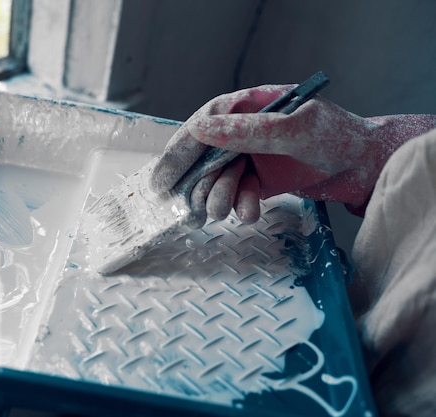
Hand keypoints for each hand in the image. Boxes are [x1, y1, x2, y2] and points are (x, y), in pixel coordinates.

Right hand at [150, 84, 435, 224]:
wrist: (367, 168)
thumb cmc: (337, 138)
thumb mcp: (293, 130)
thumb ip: (247, 130)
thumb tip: (199, 128)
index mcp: (248, 107)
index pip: (203, 124)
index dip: (179, 152)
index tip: (162, 179)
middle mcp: (243, 131)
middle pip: (203, 156)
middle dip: (196, 182)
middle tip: (186, 208)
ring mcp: (251, 156)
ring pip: (218, 179)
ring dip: (217, 197)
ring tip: (223, 211)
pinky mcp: (259, 180)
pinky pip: (237, 193)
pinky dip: (239, 204)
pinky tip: (250, 212)